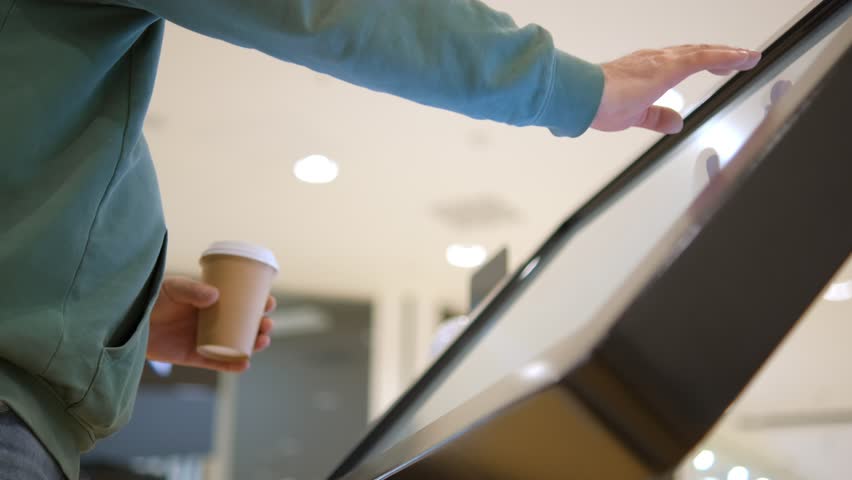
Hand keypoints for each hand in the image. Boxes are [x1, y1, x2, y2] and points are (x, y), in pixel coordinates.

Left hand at [146, 276, 276, 372]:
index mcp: (213, 301)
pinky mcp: (195, 356)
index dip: (258, 301)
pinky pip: (218, 363)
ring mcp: (206, 339)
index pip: (242, 301)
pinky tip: (245, 364)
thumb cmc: (152, 299)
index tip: (269, 301)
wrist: (129, 322)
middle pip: (245, 324)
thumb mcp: (173, 288)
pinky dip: (232, 365)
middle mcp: (213, 320)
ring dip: (253, 344)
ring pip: (236, 344)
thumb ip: (193, 290)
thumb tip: (215, 296)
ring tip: (262, 341)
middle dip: (261, 325)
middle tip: (267, 324)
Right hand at [591, 45, 760, 133]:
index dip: (703, 61)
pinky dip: (725, 57)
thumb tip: (675, 122)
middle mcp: (655, 60)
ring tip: (747, 57)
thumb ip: (656, 118)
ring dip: (727, 54)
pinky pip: (703, 58)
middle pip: (695, 52)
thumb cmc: (598, 103)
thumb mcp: (634, 116)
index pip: (681, 62)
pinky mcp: (669, 67)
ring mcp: (662, 61)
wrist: (584, 95)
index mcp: (646, 70)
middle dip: (720, 55)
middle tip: (740, 59)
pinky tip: (741, 58)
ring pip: (703, 52)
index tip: (720, 66)